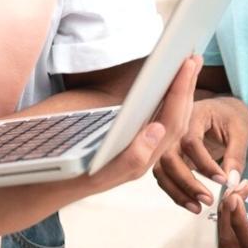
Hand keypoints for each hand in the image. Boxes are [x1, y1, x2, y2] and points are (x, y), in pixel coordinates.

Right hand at [82, 55, 201, 193]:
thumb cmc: (72, 180)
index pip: (171, 121)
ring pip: (170, 120)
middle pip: (177, 119)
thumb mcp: (100, 173)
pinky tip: (167, 91)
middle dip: (188, 87)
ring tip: (188, 69)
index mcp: (142, 159)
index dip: (181, 91)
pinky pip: (158, 121)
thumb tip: (157, 129)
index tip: (187, 64)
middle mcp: (146, 155)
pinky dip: (167, 102)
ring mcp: (140, 150)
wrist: (52, 189)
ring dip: (181, 93)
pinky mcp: (131, 144)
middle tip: (195, 58)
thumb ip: (132, 157)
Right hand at [154, 95, 247, 212]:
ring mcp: (169, 143)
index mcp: (194, 115)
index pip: (190, 141)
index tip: (222, 180)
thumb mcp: (241, 131)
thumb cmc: (231, 117)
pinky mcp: (170, 156)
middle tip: (208, 199)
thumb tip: (232, 182)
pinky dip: (174, 191)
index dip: (204, 163)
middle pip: (169, 157)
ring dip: (177, 191)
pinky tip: (190, 203)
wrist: (223, 112)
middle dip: (187, 182)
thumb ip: (237, 156)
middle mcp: (175, 129)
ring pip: (161, 169)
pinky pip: (164, 175)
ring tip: (197, 207)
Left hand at [217, 189, 247, 247]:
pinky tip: (247, 191)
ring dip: (229, 211)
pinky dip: (236, 209)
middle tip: (236, 187)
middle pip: (230, 244)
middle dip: (226, 215)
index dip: (238, 224)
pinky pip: (241, 229)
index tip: (237, 197)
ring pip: (232, 237)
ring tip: (241, 186)